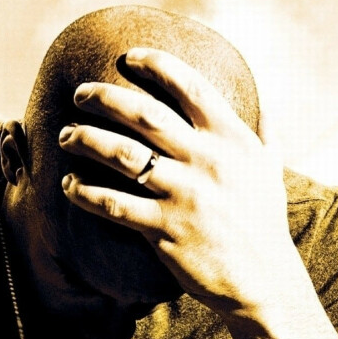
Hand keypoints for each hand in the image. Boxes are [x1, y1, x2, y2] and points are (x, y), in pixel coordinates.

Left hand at [59, 48, 299, 318]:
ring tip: (66, 135)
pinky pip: (114, 204)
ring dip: (86, 139)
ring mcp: (185, 195)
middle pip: (144, 114)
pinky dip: (86, 193)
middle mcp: (207, 161)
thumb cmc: (263, 223)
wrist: (263, 280)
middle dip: (104, 97)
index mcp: (231, 139)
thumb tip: (266, 107)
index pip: (190, 87)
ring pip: (122, 155)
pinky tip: (70, 186)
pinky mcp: (166, 229)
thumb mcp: (271, 172)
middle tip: (80, 93)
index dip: (156, 64)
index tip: (128, 58)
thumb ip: (265, 135)